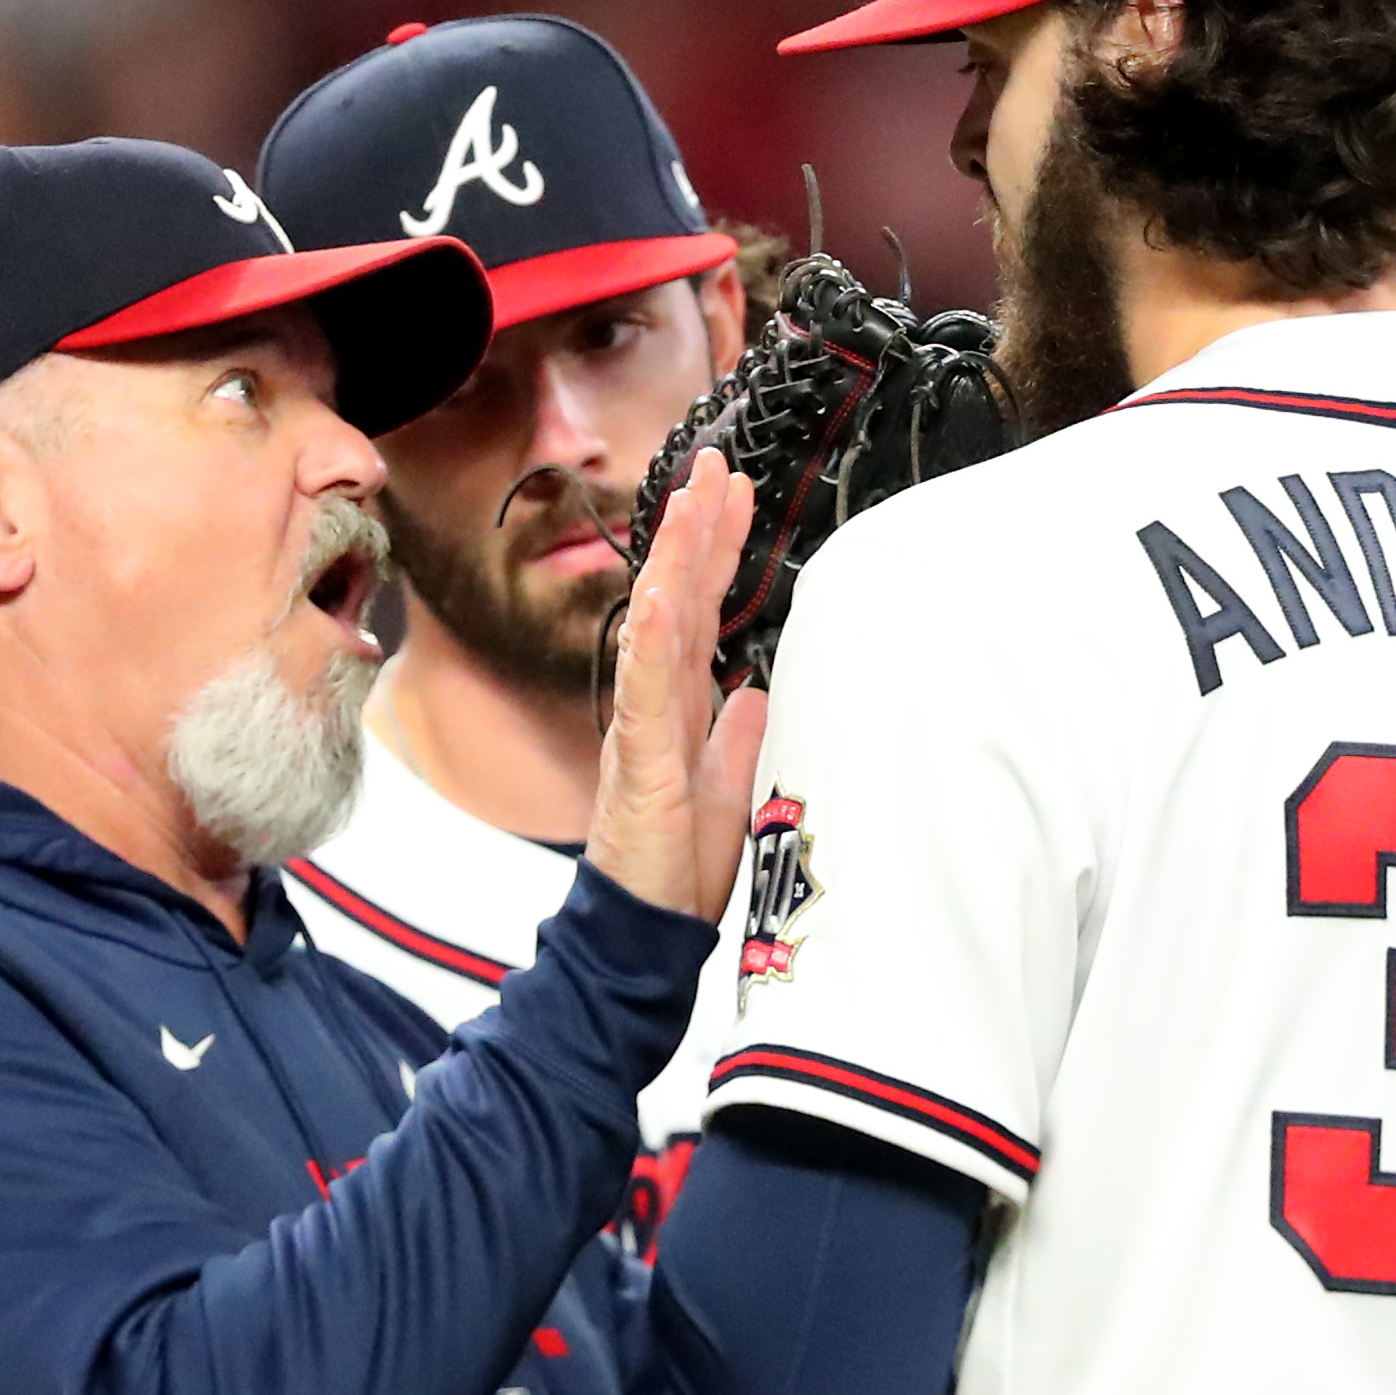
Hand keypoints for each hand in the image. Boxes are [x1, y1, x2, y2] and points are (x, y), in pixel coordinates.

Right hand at [589, 449, 767, 922]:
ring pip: (658, 624)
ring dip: (675, 560)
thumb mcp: (731, 786)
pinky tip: (661, 590)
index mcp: (682, 707)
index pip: (702, 610)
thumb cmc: (680, 868)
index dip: (717, 550)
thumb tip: (755, 687)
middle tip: (716, 464)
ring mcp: (643, 726)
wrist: (645, 930)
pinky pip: (643, 687)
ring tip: (689, 500)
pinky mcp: (639, 759)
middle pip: (679, 599)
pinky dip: (651, 636)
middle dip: (697, 529)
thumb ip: (738, 733)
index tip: (734, 493)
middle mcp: (658, 704)